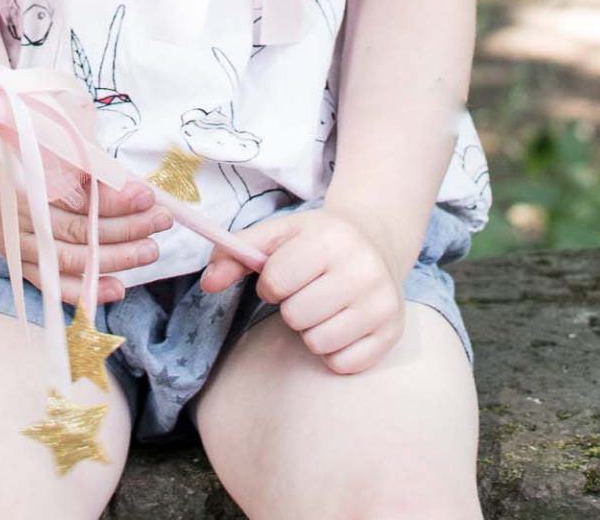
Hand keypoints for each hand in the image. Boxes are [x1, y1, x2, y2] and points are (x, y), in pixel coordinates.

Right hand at [0, 151, 173, 307]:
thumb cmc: (16, 140)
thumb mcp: (46, 138)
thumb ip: (84, 163)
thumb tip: (130, 187)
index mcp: (17, 181)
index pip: (74, 201)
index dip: (114, 201)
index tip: (147, 195)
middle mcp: (11, 220)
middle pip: (75, 234)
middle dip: (124, 230)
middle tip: (159, 222)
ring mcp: (13, 245)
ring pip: (68, 261)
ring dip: (113, 259)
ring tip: (149, 251)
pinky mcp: (17, 261)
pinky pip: (52, 283)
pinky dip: (84, 290)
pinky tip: (116, 289)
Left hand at [199, 205, 405, 374]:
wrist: (375, 240)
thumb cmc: (317, 240)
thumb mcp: (278, 234)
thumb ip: (236, 253)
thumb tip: (207, 283)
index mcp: (331, 239)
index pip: (276, 281)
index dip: (270, 283)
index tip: (283, 276)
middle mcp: (363, 269)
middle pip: (296, 317)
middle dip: (291, 307)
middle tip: (307, 291)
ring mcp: (381, 303)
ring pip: (318, 343)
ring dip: (311, 330)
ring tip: (324, 305)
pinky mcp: (392, 333)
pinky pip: (343, 364)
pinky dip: (334, 350)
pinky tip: (342, 323)